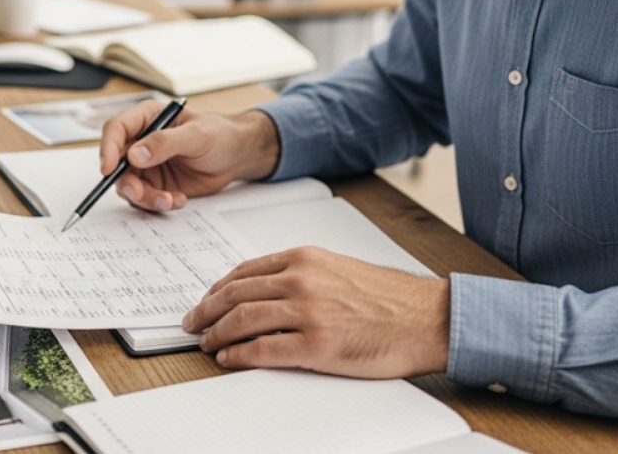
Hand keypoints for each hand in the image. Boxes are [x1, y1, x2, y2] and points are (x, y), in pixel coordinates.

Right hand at [98, 100, 279, 211]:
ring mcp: (147, 165)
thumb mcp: (196, 135)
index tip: (109, 169)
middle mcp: (141, 142)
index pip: (116, 130)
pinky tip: (178, 199)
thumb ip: (165, 143)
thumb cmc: (220, 135)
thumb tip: (135, 154)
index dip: (108, 149)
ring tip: (169, 200)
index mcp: (147, 118)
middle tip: (140, 194)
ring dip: (145, 197)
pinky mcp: (156, 184)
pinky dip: (158, 203)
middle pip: (117, 164)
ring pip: (129, 185)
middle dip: (127, 182)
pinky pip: (145, 198)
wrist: (236, 157)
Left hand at [181, 247, 449, 378]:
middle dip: (206, 311)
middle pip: (235, 294)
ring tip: (207, 344)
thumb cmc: (387, 297)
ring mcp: (307, 312)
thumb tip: (266, 288)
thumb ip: (301, 273)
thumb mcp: (337, 268)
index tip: (205, 300)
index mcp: (304, 258)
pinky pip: (263, 350)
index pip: (244, 271)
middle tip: (192, 323)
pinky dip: (239, 355)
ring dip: (217, 334)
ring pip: (242, 320)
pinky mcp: (316, 346)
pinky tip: (229, 358)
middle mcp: (300, 280)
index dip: (217, 288)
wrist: (425, 318)